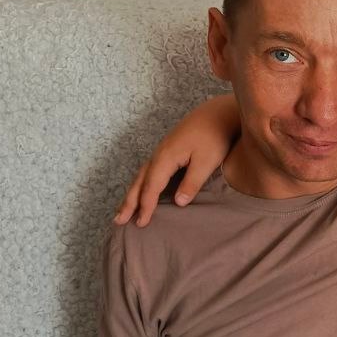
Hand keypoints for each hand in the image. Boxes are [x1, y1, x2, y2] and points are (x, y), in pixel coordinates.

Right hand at [114, 95, 239, 227]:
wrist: (218, 112)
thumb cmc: (215, 137)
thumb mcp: (207, 161)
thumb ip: (192, 182)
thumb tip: (178, 203)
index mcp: (165, 158)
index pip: (151, 187)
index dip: (146, 206)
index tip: (141, 223)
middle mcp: (159, 154)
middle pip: (139, 181)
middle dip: (129, 202)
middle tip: (118, 220)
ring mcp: (162, 150)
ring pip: (142, 175)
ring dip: (132, 193)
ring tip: (124, 210)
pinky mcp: (168, 149)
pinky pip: (149, 170)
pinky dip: (142, 183)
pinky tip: (143, 190)